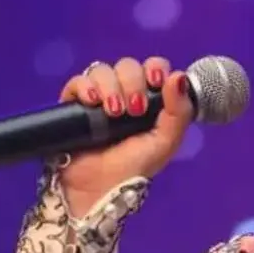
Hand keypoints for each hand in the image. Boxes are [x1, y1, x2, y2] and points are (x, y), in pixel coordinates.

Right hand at [55, 56, 194, 215]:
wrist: (99, 187)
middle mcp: (124, 94)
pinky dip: (86, 87)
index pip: (153, 67)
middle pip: (128, 65)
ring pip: (103, 70)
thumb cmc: (134, 167)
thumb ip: (179, 111)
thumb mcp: (166, 142)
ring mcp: (98, 97)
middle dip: (133, 82)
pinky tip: (93, 103)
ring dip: (111, 87)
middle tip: (134, 109)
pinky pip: (78, 80)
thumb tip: (179, 76)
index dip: (155, 68)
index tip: (156, 81)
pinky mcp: (74, 103)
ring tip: (113, 113)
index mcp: (149, 100)